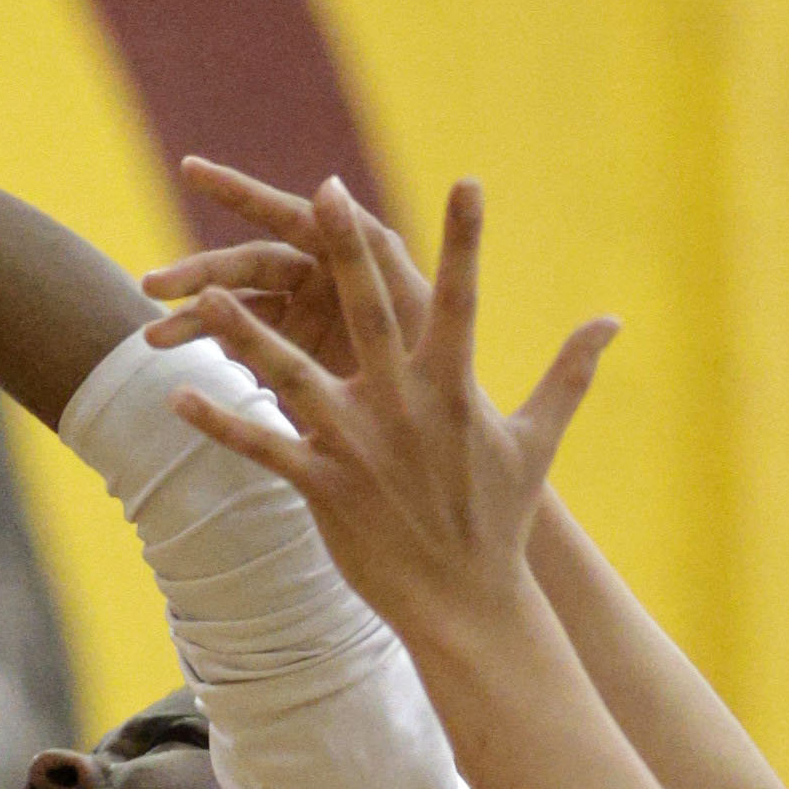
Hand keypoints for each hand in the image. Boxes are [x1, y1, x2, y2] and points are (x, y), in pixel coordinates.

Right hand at [144, 153, 429, 385]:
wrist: (444, 448)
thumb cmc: (448, 377)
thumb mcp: (413, 316)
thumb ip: (374, 255)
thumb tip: (328, 188)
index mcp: (353, 255)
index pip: (290, 213)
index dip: (237, 192)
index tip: (189, 170)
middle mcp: (322, 275)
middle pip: (251, 263)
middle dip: (200, 273)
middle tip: (154, 286)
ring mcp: (298, 315)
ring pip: (234, 303)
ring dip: (191, 315)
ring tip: (149, 339)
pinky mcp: (284, 353)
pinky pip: (234, 345)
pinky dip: (203, 350)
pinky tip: (165, 360)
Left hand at [158, 176, 614, 657]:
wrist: (466, 605)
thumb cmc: (499, 519)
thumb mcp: (537, 441)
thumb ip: (569, 374)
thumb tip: (612, 322)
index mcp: (453, 388)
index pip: (464, 300)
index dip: (466, 242)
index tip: (468, 183)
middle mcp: (402, 407)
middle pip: (368, 313)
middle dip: (346, 249)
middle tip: (324, 188)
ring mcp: (358, 446)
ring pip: (291, 376)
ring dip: (246, 334)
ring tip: (207, 290)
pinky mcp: (323, 487)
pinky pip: (262, 449)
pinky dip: (219, 423)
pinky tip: (176, 395)